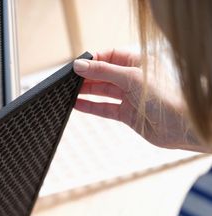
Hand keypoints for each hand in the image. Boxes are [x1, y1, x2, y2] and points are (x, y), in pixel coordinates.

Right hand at [73, 49, 208, 152]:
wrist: (181, 127)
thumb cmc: (165, 98)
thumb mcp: (130, 78)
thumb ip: (103, 72)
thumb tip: (80, 66)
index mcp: (139, 63)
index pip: (110, 56)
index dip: (94, 60)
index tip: (77, 65)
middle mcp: (133, 79)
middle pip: (103, 74)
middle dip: (87, 76)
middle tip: (69, 80)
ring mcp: (129, 97)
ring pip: (102, 91)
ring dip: (85, 91)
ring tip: (68, 92)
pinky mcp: (126, 114)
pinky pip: (104, 108)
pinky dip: (90, 106)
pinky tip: (77, 104)